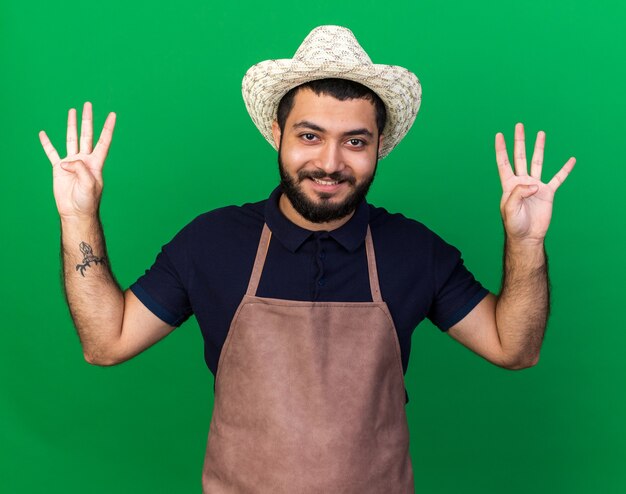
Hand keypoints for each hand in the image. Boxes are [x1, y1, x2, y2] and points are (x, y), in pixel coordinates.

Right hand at [39, 102, 115, 219]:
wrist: (76, 212)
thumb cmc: (87, 201)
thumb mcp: (89, 184)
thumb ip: (80, 169)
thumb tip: (66, 161)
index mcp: (96, 163)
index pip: (104, 141)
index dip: (108, 128)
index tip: (113, 114)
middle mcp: (84, 160)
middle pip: (86, 135)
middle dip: (88, 120)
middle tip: (88, 105)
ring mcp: (72, 163)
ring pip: (71, 139)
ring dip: (71, 125)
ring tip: (72, 111)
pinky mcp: (59, 169)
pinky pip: (52, 153)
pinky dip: (47, 143)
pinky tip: (43, 134)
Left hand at [495, 123, 574, 243]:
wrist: (527, 236)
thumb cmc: (515, 224)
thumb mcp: (510, 208)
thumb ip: (518, 193)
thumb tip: (533, 184)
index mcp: (509, 184)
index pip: (504, 162)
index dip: (501, 149)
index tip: (499, 135)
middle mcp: (521, 181)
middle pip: (520, 156)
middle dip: (519, 141)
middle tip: (519, 125)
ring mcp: (535, 185)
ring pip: (537, 162)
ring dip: (539, 148)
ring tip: (541, 133)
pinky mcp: (547, 192)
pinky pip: (558, 178)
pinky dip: (565, 169)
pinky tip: (571, 160)